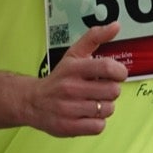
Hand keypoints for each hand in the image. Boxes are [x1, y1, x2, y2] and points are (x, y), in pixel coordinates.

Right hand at [26, 22, 128, 136]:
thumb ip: (95, 37)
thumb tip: (116, 25)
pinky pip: (99, 126)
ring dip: (105, 106)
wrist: (32, 101)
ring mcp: (69, 109)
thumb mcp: (74, 53)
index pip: (107, 68)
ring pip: (108, 109)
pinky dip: (98, 122)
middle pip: (112, 91)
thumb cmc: (60, 77)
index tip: (117, 74)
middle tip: (101, 89)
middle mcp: (71, 88)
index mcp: (74, 68)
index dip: (120, 72)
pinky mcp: (68, 127)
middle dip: (111, 90)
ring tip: (94, 101)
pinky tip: (88, 114)